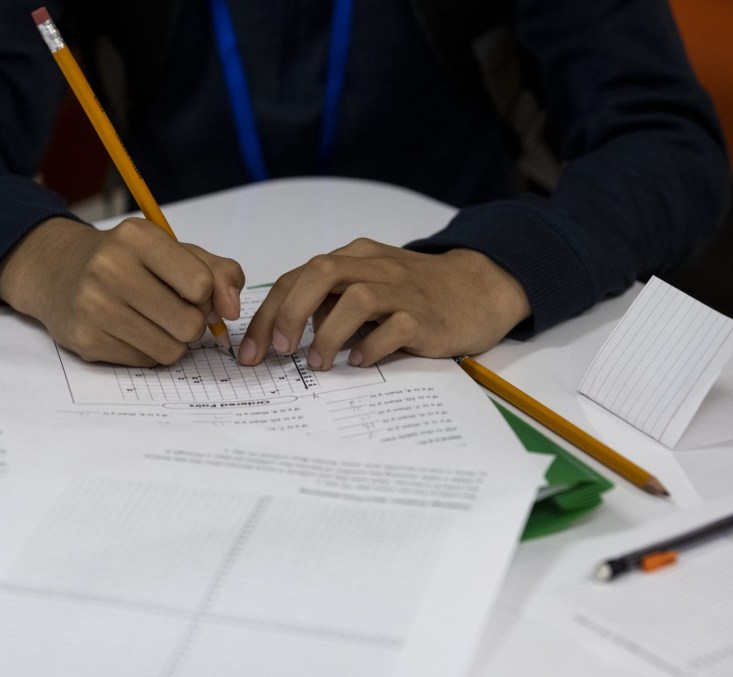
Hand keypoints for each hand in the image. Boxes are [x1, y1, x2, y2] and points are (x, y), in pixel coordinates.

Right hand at [0, 217, 243, 364]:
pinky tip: (131, 331)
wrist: (58, 271)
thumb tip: (232, 310)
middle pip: (189, 323)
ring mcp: (93, 306)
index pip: (200, 284)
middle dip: (193, 322)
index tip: (192, 291)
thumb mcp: (173, 251)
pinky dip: (149, 351)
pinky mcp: (86, 340)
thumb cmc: (128, 261)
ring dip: (174, 341)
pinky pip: (146, 362)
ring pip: (171, 349)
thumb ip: (218, 272)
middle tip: (174, 310)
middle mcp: (109, 267)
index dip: (206, 295)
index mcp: (136, 237)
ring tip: (154, 321)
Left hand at [238, 240, 529, 368]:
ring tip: (318, 363)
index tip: (253, 350)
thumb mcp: (366, 288)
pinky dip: (371, 348)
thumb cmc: (413, 295)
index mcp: (353, 258)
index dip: (269, 313)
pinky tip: (359, 362)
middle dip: (289, 313)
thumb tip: (281, 336)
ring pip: (357, 298)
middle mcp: (374, 267)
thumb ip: (329, 303)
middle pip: (321, 274)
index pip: (298, 277)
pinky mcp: (426, 316)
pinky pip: (395, 328)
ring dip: (328, 334)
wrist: (479, 289)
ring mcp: (402, 290)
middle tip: (279, 351)